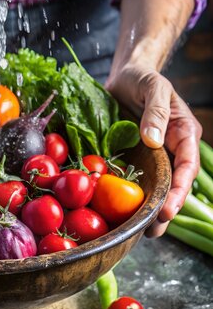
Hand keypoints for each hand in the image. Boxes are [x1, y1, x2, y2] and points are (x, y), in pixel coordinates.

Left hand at [105, 63, 201, 236]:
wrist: (124, 76)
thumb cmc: (142, 78)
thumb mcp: (152, 87)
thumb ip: (156, 112)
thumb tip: (154, 140)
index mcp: (183, 133)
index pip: (187, 166)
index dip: (180, 190)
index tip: (168, 209)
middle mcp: (170, 148)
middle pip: (173, 183)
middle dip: (166, 208)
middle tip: (153, 229)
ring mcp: (152, 154)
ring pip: (155, 186)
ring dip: (149, 209)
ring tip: (140, 231)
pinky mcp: (134, 156)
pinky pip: (134, 178)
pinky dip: (130, 195)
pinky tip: (122, 212)